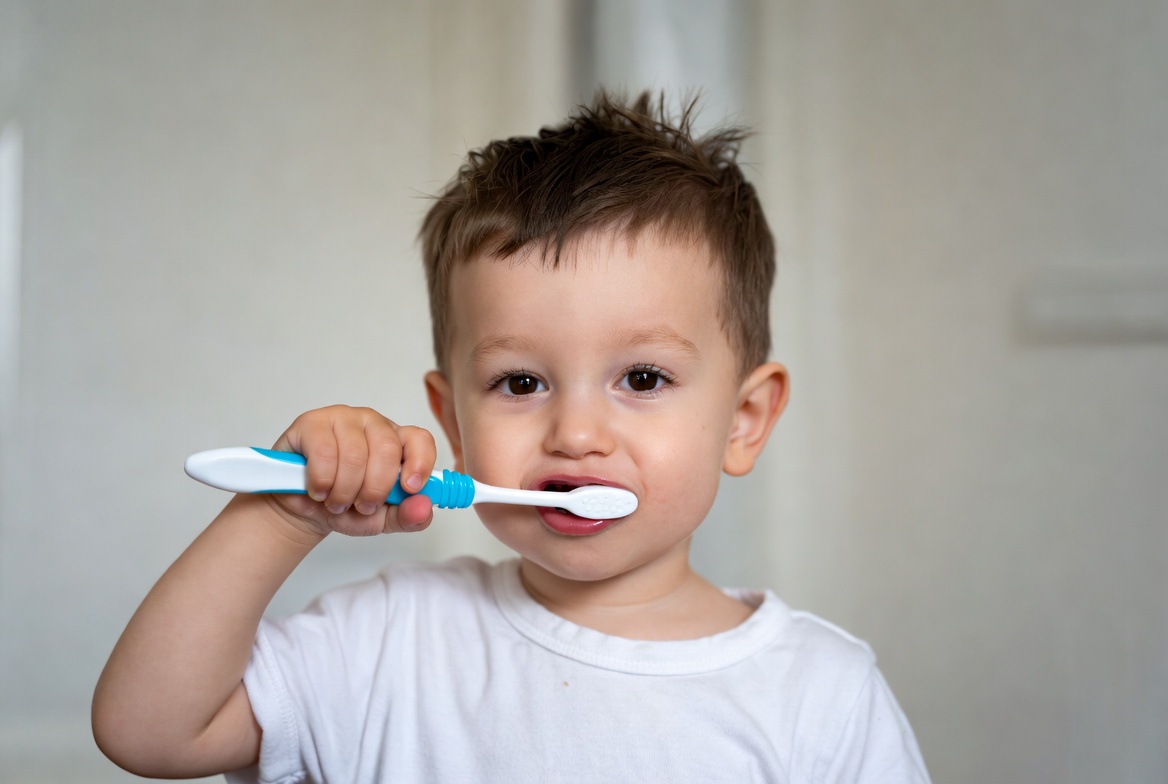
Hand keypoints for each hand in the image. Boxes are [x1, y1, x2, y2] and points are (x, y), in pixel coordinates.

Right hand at [265, 405, 437, 538]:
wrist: (303, 509)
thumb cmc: (345, 506)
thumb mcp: (380, 519)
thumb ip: (408, 517)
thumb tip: (424, 508)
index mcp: (397, 442)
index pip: (420, 439)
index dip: (420, 463)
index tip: (409, 488)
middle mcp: (373, 424)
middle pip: (387, 448)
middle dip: (374, 488)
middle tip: (361, 506)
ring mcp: (343, 418)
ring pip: (354, 454)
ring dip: (344, 490)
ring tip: (336, 502)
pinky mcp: (312, 422)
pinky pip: (324, 452)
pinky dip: (322, 480)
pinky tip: (318, 490)